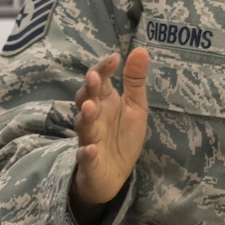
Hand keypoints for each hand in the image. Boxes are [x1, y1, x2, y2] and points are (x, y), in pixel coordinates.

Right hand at [70, 48, 150, 224]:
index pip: (100, 80)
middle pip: (86, 98)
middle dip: (89, 89)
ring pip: (83, 125)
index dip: (104, 69)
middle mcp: (93, 117)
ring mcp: (89, 138)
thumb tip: (140, 49)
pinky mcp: (89, 161)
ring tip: (90, 107)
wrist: (113, 175)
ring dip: (86, 116)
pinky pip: (84, 156)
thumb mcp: (135, 107)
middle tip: (94, 77)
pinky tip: (90, 149)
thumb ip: (135, 81)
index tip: (115, 57)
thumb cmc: (122, 136)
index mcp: (104, 101)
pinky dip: (86, 152)